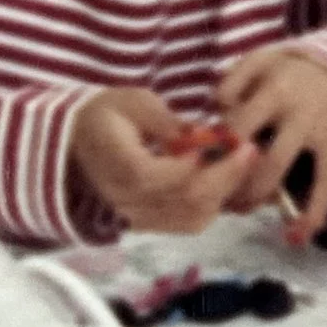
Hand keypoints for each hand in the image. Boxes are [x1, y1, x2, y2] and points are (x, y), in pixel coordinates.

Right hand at [67, 88, 248, 235]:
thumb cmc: (107, 116)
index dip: (197, 163)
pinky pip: (188, 223)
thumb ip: (166, 122)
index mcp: (118, 166)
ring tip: (243, 164)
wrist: (76, 144)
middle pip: (185, 201)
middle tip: (250, 150)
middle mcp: (127, 200)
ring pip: (192, 217)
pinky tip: (226, 181)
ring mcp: (138, 217)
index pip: (161, 176)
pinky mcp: (148, 224)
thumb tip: (201, 136)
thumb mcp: (134, 103)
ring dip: (224, 192)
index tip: (224, 140)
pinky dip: (213, 205)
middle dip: (225, 176)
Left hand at [214, 47, 326, 248]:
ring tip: (291, 238)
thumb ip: (231, 84)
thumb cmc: (288, 74)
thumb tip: (215, 115)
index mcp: (277, 93)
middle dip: (250, 193)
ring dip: (309, 215)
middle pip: (276, 163)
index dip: (221, 156)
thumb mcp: (258, 63)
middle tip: (235, 209)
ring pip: (326, 182)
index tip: (209, 174)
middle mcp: (309, 116)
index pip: (241, 129)